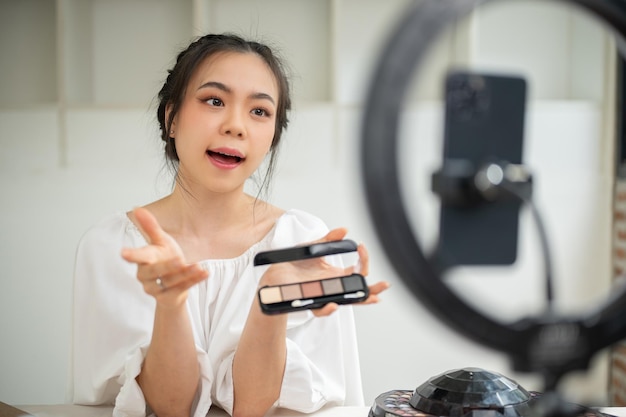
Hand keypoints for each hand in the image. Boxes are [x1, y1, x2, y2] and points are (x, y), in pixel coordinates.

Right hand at [121, 207, 208, 307]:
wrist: (173, 283)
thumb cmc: (164, 258)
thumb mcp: (160, 241)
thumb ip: (150, 227)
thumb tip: (137, 208)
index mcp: (144, 260)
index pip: (137, 256)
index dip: (131, 255)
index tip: (123, 253)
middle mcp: (146, 276)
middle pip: (154, 271)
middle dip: (166, 267)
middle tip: (179, 260)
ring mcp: (157, 289)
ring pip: (171, 281)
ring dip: (186, 274)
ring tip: (198, 266)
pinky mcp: (170, 297)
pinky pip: (182, 289)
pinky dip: (194, 280)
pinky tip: (205, 272)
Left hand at [260, 228, 389, 316]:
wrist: (272, 275)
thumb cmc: (293, 264)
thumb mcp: (311, 248)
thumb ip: (328, 239)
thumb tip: (344, 230)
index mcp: (334, 274)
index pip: (356, 272)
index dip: (364, 261)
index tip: (361, 247)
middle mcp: (332, 286)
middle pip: (357, 291)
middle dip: (373, 290)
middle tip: (384, 285)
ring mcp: (322, 295)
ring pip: (345, 302)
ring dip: (359, 300)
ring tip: (371, 297)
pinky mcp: (309, 302)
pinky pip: (321, 309)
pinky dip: (328, 309)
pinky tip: (334, 304)